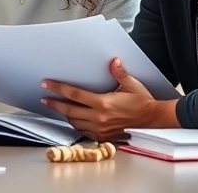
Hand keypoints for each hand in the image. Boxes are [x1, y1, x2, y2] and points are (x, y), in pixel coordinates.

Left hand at [41, 58, 174, 141]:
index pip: (74, 94)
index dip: (58, 89)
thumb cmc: (142, 102)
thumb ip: (119, 73)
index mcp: (103, 104)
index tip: (46, 84)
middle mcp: (99, 118)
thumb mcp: (131, 85)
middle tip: (44, 98)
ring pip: (75, 123)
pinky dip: (76, 124)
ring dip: (65, 115)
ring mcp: (101, 129)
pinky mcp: (104, 136)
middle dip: (55, 104)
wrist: (153, 120)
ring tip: (57, 107)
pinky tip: (73, 119)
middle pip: (70, 111)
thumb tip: (112, 61)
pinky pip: (84, 131)